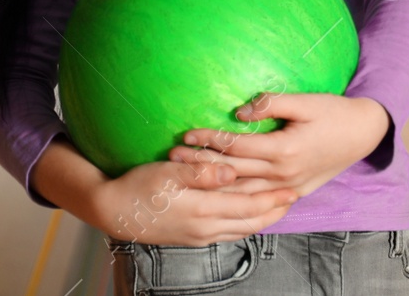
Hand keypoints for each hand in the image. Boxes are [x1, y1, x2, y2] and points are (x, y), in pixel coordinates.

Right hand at [92, 156, 299, 246]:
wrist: (113, 211)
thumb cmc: (138, 187)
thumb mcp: (167, 172)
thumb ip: (201, 172)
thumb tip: (231, 171)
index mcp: (202, 210)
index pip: (247, 207)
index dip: (272, 199)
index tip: (292, 189)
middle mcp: (205, 228)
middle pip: (250, 222)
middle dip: (274, 211)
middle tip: (294, 198)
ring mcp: (199, 236)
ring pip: (241, 230)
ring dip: (262, 219)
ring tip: (278, 206)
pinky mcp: (193, 237)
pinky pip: (228, 233)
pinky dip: (245, 224)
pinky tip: (249, 216)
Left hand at [169, 92, 390, 198]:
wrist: (363, 134)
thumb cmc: (333, 112)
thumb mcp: (304, 101)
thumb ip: (271, 104)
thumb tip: (238, 111)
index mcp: (283, 150)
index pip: (236, 146)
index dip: (209, 139)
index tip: (186, 134)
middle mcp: (282, 174)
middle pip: (233, 171)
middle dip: (201, 164)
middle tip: (173, 158)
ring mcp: (288, 188)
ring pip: (242, 191)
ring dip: (213, 184)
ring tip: (187, 176)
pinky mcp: (293, 193)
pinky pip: (258, 201)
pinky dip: (236, 199)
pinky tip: (218, 197)